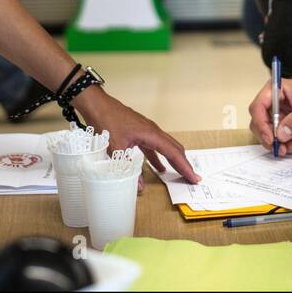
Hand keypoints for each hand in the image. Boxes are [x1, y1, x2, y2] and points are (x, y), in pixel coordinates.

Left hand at [75, 87, 198, 187]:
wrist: (97, 105)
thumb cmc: (107, 121)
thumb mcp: (116, 148)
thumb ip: (128, 168)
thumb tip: (138, 187)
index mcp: (151, 134)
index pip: (174, 153)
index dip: (185, 166)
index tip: (194, 177)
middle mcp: (153, 131)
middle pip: (174, 149)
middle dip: (184, 164)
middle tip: (193, 178)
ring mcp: (147, 131)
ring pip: (166, 147)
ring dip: (174, 160)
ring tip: (180, 173)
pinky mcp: (140, 132)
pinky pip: (154, 147)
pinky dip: (159, 158)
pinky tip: (159, 168)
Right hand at [248, 78, 291, 154]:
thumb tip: (281, 133)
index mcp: (276, 91)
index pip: (258, 107)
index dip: (260, 123)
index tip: (270, 137)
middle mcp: (274, 104)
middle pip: (260, 123)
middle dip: (269, 138)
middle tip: (281, 148)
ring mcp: (280, 117)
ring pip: (270, 135)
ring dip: (282, 145)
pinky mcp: (287, 128)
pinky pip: (283, 141)